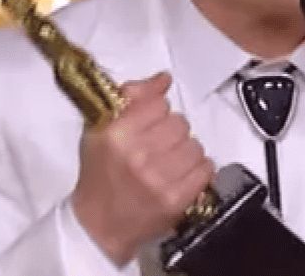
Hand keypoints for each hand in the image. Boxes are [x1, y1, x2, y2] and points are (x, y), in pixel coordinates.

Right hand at [71, 71, 214, 266]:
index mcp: (117, 133)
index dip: (156, 113)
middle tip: (159, 145)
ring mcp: (159, 178)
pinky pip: (206, 168)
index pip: (159, 104)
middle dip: (172, 132)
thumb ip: (131, 96)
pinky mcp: (176, 200)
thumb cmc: (99, 173)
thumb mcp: (100, 128)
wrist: (99, 226)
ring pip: (195, 144)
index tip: (149, 125)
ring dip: (186, 151)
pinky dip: (198, 170)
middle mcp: (138, 154)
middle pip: (180, 122)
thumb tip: (164, 78)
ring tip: (170, 162)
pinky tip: (181, 174)